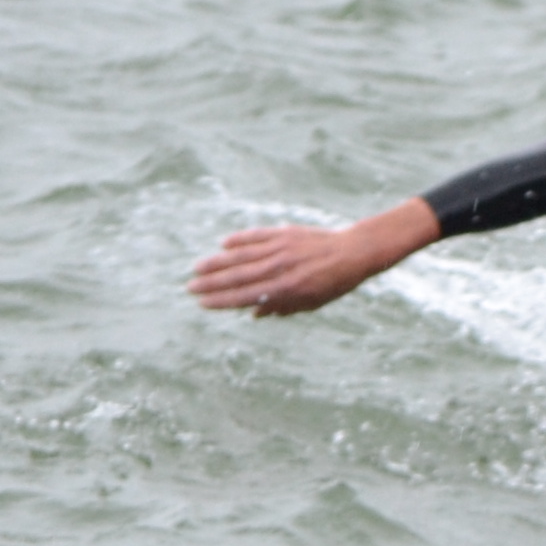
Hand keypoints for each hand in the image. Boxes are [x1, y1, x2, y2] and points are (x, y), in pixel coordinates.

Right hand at [189, 199, 438, 316]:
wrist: (354, 252)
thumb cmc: (334, 283)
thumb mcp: (311, 302)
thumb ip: (281, 307)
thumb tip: (253, 313)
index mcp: (285, 288)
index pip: (245, 296)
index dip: (221, 300)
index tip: (202, 303)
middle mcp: (280, 267)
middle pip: (237, 276)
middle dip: (211, 283)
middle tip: (190, 287)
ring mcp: (281, 248)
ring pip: (242, 255)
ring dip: (218, 262)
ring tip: (198, 267)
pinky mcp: (285, 232)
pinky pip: (257, 236)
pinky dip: (240, 240)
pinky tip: (224, 245)